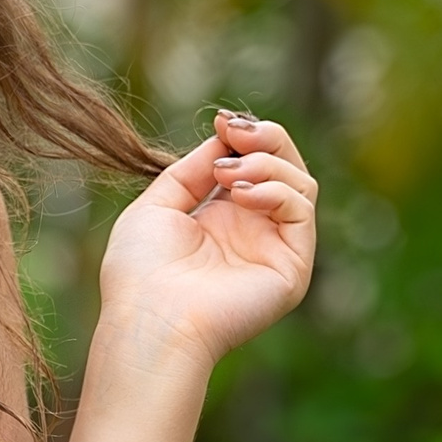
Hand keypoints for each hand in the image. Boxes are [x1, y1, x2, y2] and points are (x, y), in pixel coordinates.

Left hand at [97, 111, 317, 371]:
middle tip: (237, 131)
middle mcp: (253, 232)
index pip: (254, 163)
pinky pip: (301, 211)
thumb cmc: (140, 272)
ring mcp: (275, 249)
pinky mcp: (292, 267)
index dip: (245, 136)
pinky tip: (241, 194)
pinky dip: (276, 190)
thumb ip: (190, 170)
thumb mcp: (157, 205)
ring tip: (229, 173)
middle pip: (285, 167)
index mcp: (220, 219)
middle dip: (266, 138)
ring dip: (267, 163)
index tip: (224, 120)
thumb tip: (223, 136)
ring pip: (300, 183)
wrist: (149, 321)